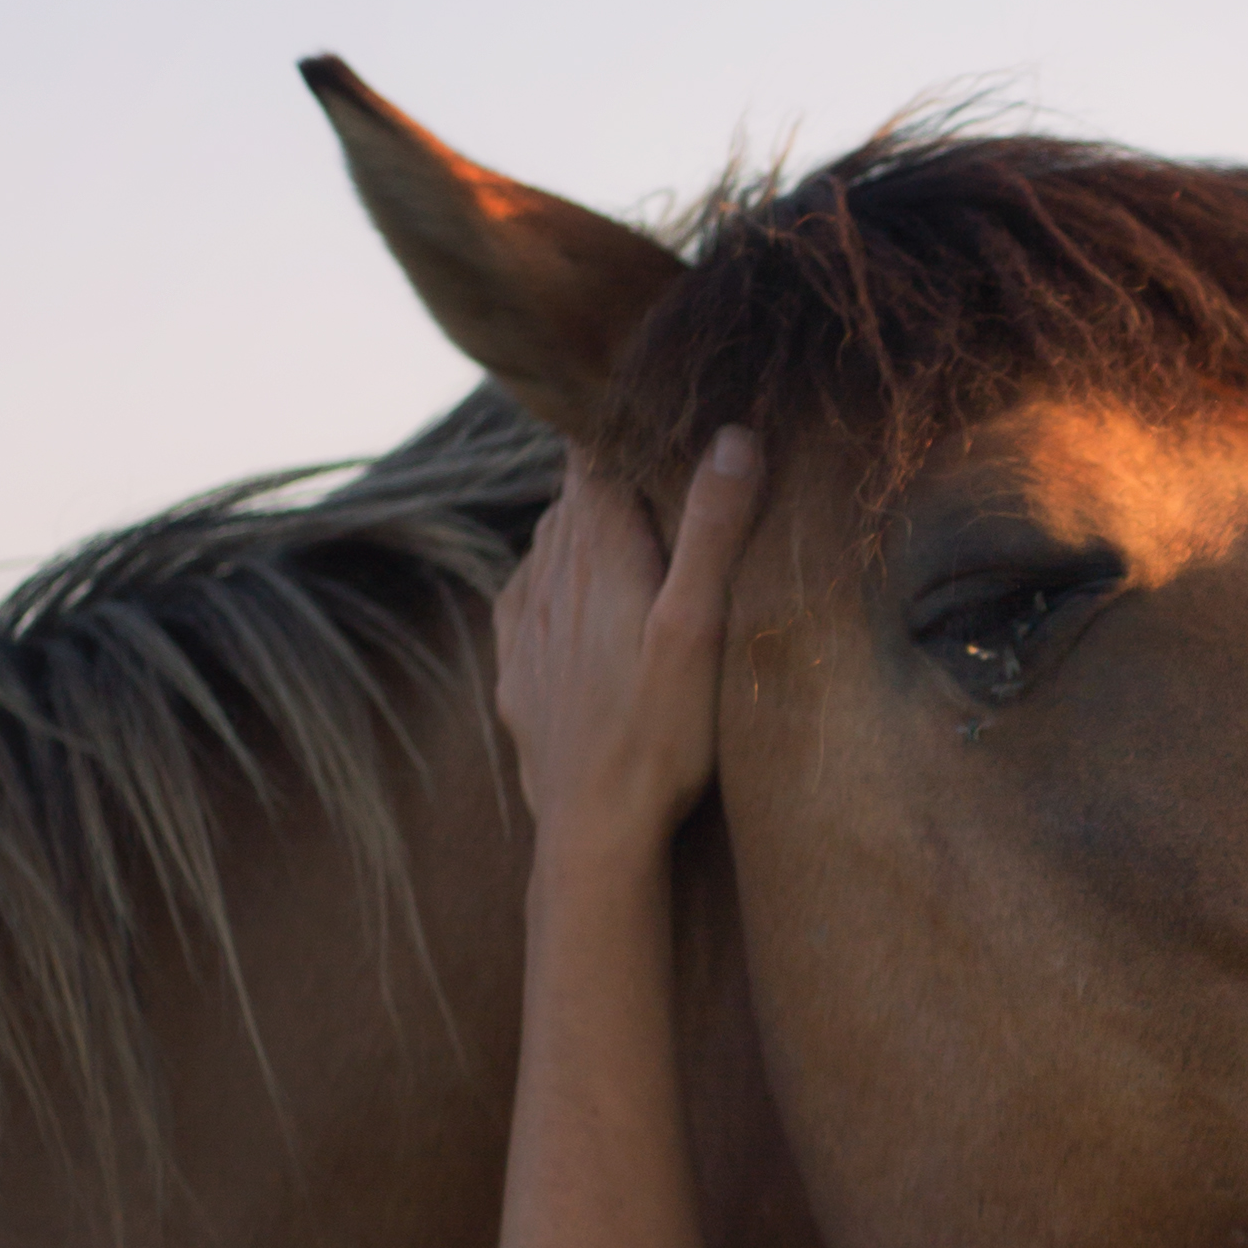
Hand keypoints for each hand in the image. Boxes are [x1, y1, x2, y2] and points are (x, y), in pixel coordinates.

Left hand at [494, 431, 765, 866]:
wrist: (594, 832)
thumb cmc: (660, 735)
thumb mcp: (701, 628)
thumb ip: (713, 531)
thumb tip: (731, 437)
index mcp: (597, 554)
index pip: (594, 456)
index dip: (623, 429)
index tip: (659, 416)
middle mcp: (549, 577)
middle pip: (572, 496)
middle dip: (610, 473)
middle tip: (660, 464)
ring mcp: (525, 624)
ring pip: (547, 544)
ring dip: (583, 526)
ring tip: (627, 525)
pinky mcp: (516, 670)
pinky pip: (525, 596)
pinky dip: (551, 578)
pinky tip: (571, 594)